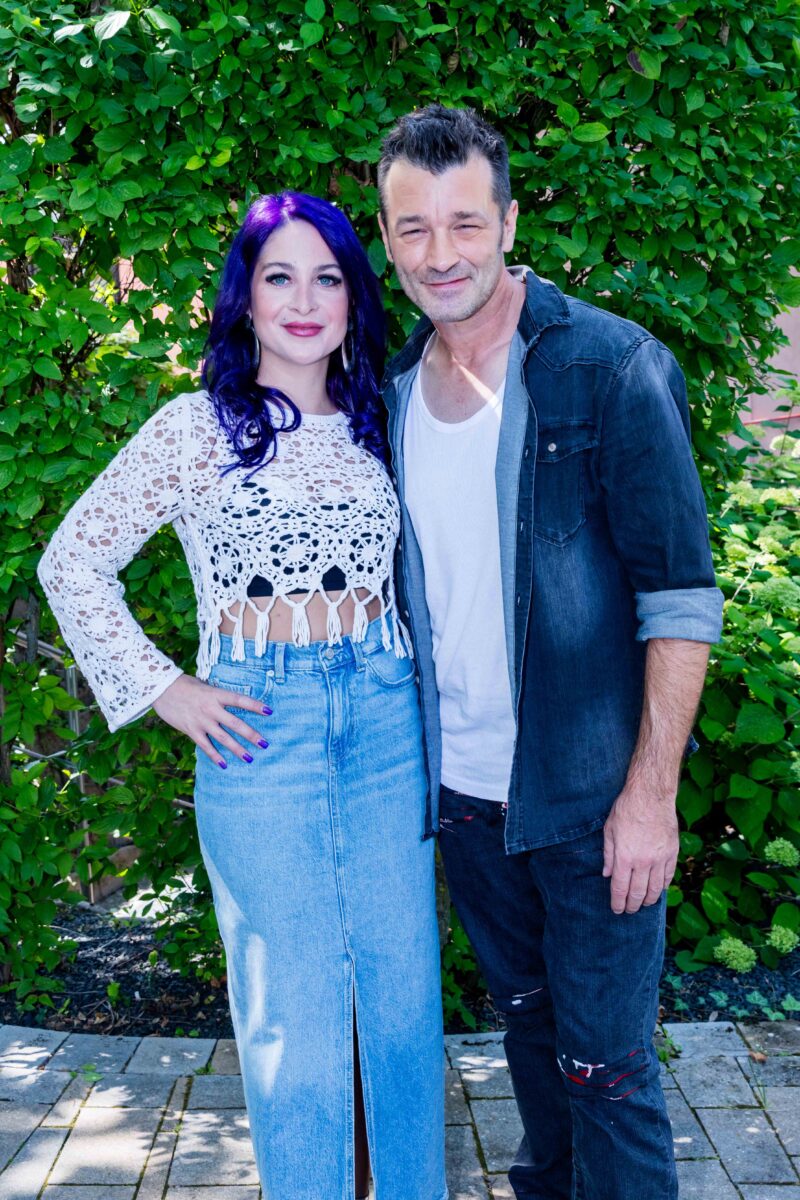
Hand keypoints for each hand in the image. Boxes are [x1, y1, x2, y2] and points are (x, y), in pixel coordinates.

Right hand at [153, 673, 270, 767]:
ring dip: (237, 749)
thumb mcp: (204, 686)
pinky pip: (205, 746)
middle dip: (251, 735)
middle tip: (264, 744)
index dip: (255, 705)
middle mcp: (211, 708)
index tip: (269, 711)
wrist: (161, 689)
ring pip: (223, 738)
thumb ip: (217, 696)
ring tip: (250, 758)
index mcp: (216, 694)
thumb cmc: (184, 685)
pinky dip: (215, 756)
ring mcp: (201, 721)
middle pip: (235, 723)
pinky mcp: (191, 730)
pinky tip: (224, 764)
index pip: (240, 700)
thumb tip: (231, 702)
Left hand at [602, 784, 678, 914]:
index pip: (620, 889)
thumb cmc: (626, 809)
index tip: (616, 910)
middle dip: (632, 905)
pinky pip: (668, 877)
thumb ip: (609, 855)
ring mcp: (660, 859)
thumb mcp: (609, 830)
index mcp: (625, 857)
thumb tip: (607, 874)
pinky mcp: (672, 853)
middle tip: (629, 911)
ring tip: (643, 905)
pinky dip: (663, 887)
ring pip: (655, 889)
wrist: (651, 795)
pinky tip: (658, 890)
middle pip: (638, 893)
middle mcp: (643, 862)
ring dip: (648, 901)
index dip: (618, 903)